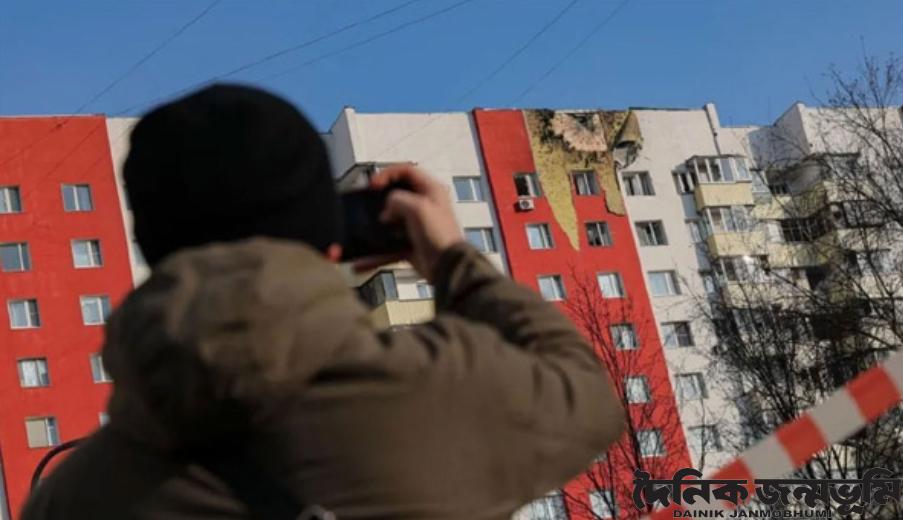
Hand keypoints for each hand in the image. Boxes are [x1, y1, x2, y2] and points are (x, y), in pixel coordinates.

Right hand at [355, 165, 462, 282]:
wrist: (447, 266)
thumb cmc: (440, 235)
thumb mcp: (418, 208)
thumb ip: (398, 199)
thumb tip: (388, 206)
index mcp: (431, 190)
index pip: (407, 170)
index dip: (388, 174)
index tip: (373, 184)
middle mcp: (425, 204)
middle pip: (398, 193)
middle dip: (383, 198)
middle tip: (371, 202)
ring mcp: (417, 223)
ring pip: (393, 216)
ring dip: (380, 221)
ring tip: (373, 225)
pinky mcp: (411, 241)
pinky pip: (390, 240)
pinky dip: (380, 246)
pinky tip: (370, 253)